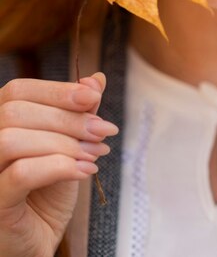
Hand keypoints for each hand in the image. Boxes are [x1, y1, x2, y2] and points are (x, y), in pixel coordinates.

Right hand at [0, 73, 117, 256]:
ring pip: (12, 139)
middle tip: (103, 131)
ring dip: (64, 143)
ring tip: (95, 154)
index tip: (93, 97)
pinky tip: (85, 171)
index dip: (56, 89)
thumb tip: (96, 79)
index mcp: (0, 123)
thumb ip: (79, 112)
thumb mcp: (69, 145)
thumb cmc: (48, 191)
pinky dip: (59, 166)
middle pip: (16, 111)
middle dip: (68, 118)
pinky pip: (21, 173)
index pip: (18, 90)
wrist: (40, 240)